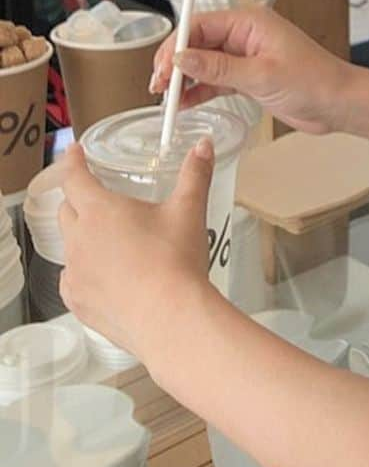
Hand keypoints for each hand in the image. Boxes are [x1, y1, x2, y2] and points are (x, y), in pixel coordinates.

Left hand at [58, 140, 216, 359]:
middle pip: (68, 210)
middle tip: (101, 199)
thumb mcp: (189, 210)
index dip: (73, 161)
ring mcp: (75, 273)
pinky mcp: (78, 302)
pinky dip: (86, 272)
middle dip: (80, 200)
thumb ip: (195, 173)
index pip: (73, 177)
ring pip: (70, 246)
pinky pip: (73, 279)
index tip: (74, 153)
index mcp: (100, 210)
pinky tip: (110, 276)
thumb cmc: (176, 263)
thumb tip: (203, 146)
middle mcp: (79, 239)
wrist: (170, 319)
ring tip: (113, 242)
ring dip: (85, 238)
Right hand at [150, 8, 350, 133]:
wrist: (339, 104)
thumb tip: (181, 58)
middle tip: (159, 88)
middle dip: (174, 64)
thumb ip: (217, 68)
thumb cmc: (315, 81)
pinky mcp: (248, 77)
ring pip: (203, 63)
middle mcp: (245, 35)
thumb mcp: (260, 75)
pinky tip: (184, 104)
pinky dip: (199, 91)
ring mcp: (246, 56)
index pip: (199, 24)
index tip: (161, 69)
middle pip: (197, 43)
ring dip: (184, 80)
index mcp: (250, 22)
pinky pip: (215, 80)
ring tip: (167, 100)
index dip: (176, 45)